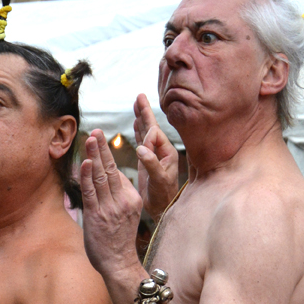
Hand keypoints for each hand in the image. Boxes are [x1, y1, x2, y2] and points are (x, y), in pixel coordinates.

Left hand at [80, 130, 146, 303]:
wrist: (119, 264)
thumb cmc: (119, 242)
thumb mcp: (126, 215)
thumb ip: (117, 197)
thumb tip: (106, 180)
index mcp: (132, 199)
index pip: (117, 173)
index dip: (107, 155)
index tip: (100, 139)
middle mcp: (123, 201)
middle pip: (111, 169)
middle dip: (102, 148)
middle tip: (96, 130)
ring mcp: (110, 209)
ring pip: (101, 177)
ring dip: (94, 156)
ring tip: (90, 138)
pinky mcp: (97, 217)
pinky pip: (91, 193)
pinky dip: (88, 176)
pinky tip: (86, 162)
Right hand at [133, 94, 179, 220]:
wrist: (161, 208)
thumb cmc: (163, 196)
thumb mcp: (158, 180)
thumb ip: (151, 164)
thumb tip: (141, 149)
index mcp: (168, 153)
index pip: (155, 135)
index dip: (147, 138)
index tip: (142, 152)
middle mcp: (162, 151)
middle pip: (152, 126)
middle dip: (146, 112)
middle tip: (140, 96)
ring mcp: (154, 154)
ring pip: (146, 132)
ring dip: (141, 117)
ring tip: (136, 103)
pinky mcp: (147, 159)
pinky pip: (142, 141)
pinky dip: (138, 130)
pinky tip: (135, 122)